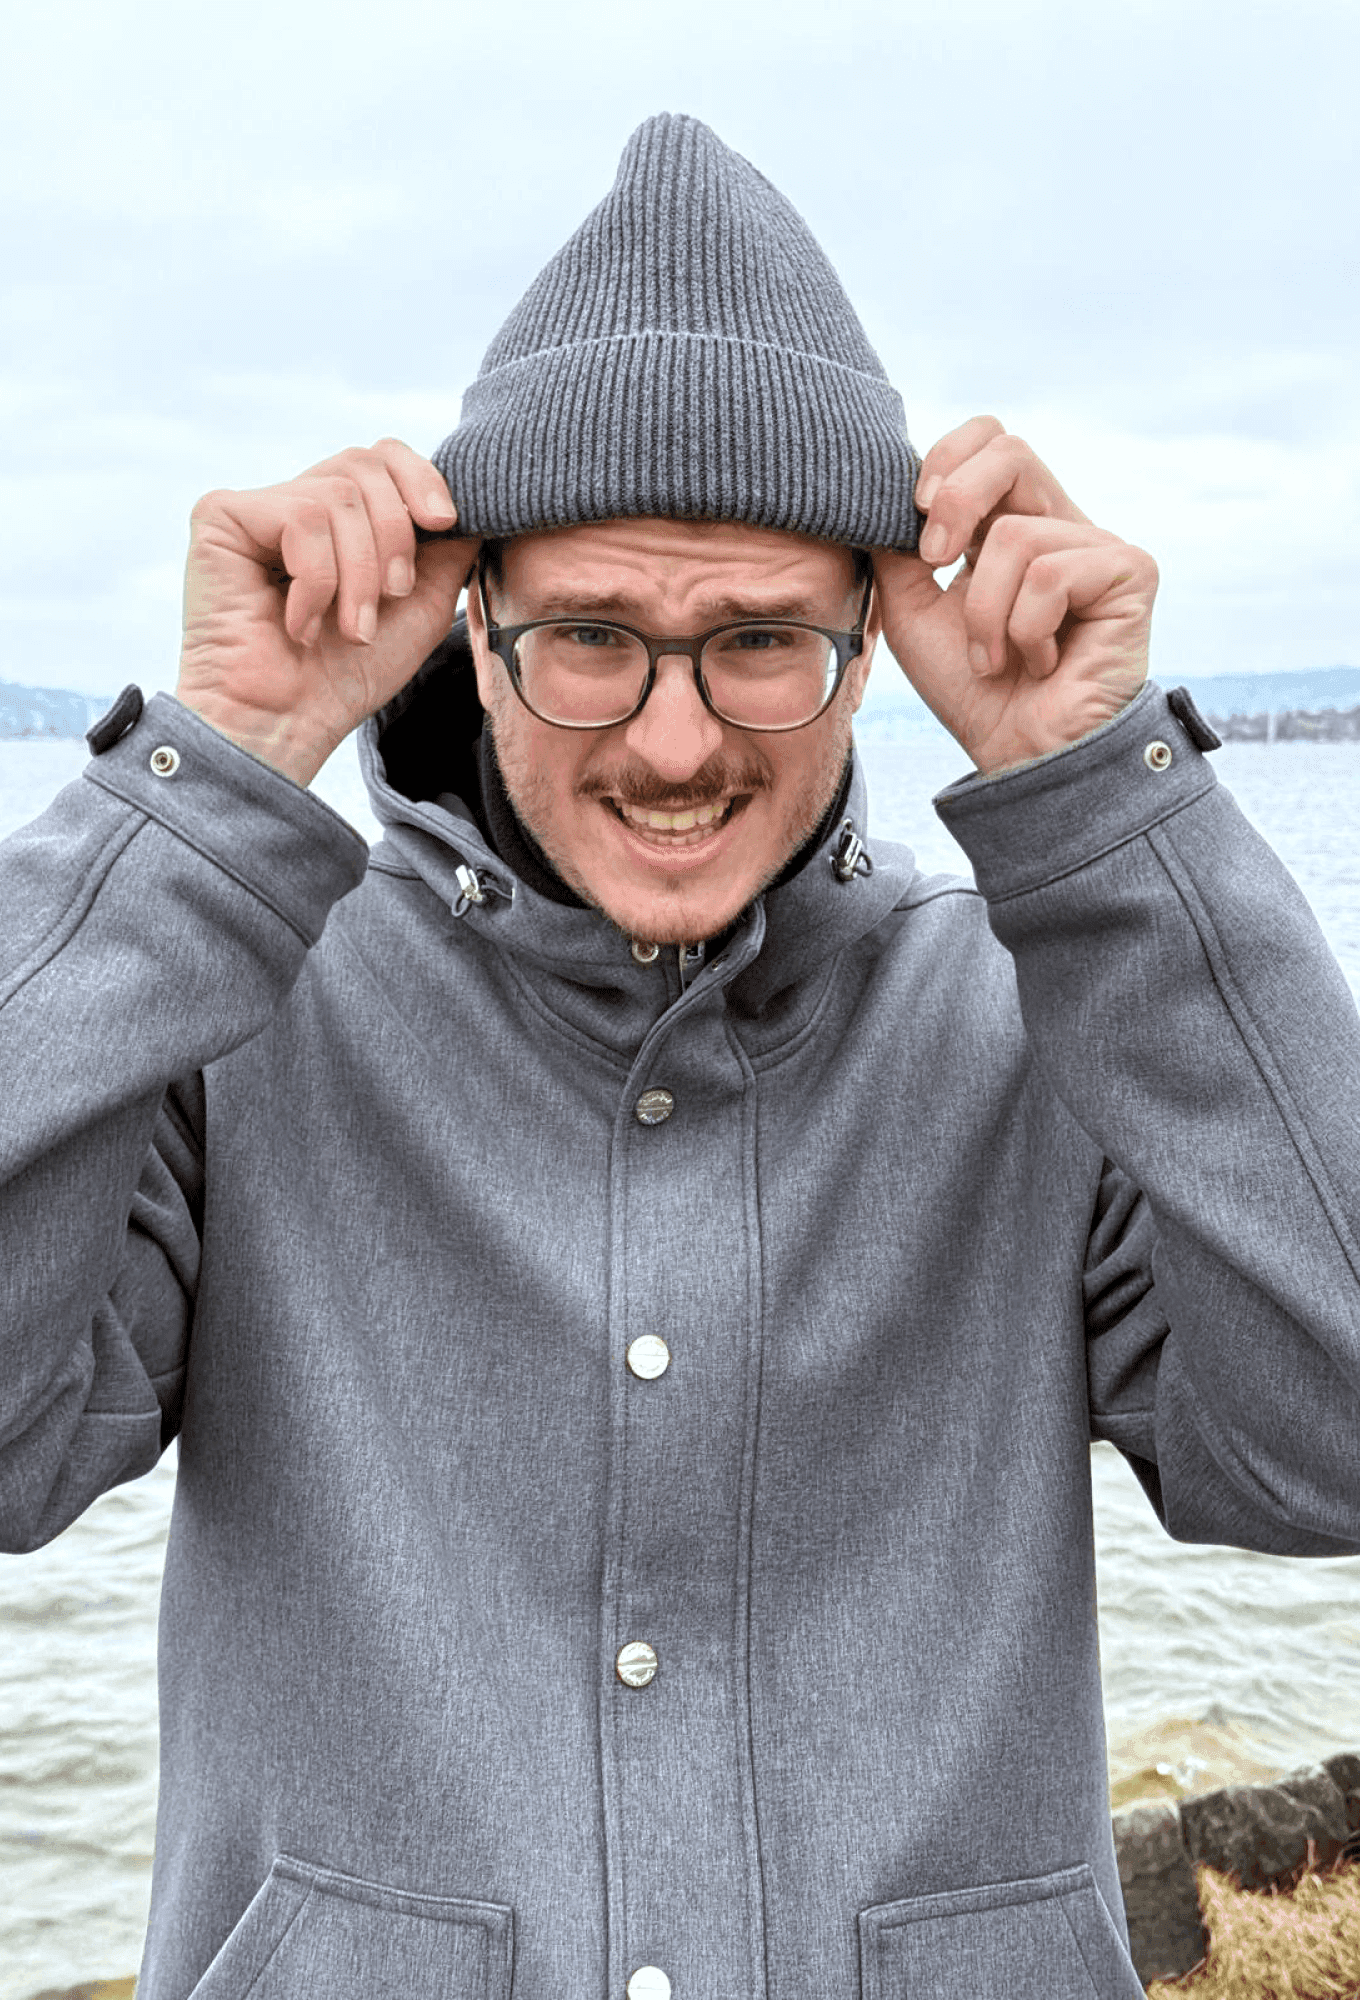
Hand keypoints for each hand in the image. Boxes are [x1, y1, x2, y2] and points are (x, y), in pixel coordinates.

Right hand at [176, 440, 478, 784]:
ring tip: (348, 627)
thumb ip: (448, 546)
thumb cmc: (350, 675)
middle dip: (395, 537)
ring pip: (339, 496)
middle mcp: (296, 502)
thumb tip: (475, 497)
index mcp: (341, 519)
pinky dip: (317, 581)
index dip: (421, 477)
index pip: (384, 455)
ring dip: (358, 574)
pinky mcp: (220, 516)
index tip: (445, 523)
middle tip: (390, 598)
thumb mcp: (422, 604)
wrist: (288, 724)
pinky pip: (301, 518)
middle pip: (366, 465)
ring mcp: (256, 507)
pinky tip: (299, 625)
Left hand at [872, 417, 1157, 773]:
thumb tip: (885, 496)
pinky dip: (1026, 629)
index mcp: (1008, 524)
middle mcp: (1055, 525)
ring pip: (1017, 536)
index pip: (987, 441)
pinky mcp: (1131, 572)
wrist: (1019, 755)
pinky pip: (1052, 574)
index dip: (945, 459)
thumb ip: (898, 549)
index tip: (915, 515)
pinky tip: (1043, 662)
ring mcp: (1096, 547)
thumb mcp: (912, 610)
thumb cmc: (972, 689)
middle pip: (1010, 448)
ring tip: (994, 659)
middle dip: (957, 500)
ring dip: (984, 613)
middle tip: (933, 561)